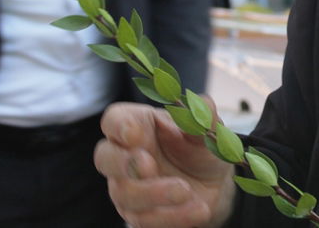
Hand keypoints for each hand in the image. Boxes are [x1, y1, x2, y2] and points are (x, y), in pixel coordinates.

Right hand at [94, 102, 235, 227]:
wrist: (214, 184)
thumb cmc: (200, 148)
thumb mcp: (209, 131)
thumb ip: (204, 116)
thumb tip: (202, 103)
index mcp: (138, 125)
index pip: (114, 120)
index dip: (119, 126)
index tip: (134, 134)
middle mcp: (125, 155)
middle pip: (105, 157)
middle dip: (123, 163)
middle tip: (149, 165)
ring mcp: (128, 187)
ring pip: (124, 193)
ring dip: (154, 193)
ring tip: (186, 190)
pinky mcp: (140, 214)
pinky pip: (145, 220)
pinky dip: (173, 216)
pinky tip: (198, 210)